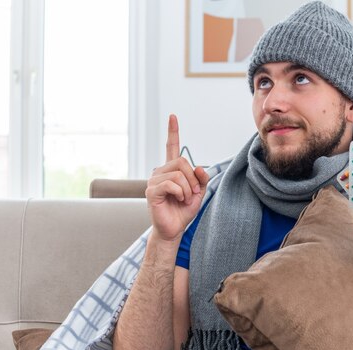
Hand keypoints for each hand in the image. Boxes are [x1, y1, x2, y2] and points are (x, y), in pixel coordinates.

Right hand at [145, 114, 208, 241]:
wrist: (174, 229)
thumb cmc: (183, 211)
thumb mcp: (198, 192)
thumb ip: (201, 179)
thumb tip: (199, 167)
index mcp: (171, 170)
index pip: (171, 147)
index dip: (173, 131)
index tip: (173, 116)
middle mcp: (160, 172)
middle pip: (182, 161)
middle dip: (193, 178)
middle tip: (193, 193)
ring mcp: (154, 180)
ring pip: (179, 173)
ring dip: (188, 188)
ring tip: (185, 198)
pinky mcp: (152, 191)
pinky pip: (172, 183)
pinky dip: (181, 192)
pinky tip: (179, 200)